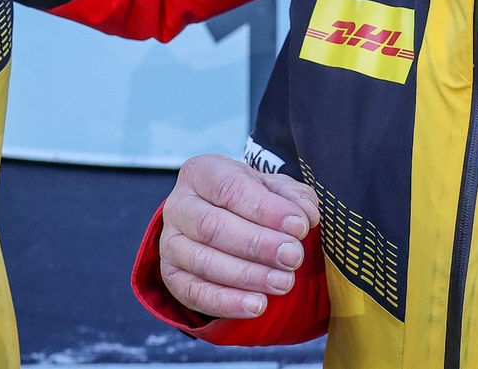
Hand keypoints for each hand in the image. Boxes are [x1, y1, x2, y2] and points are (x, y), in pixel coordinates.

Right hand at [158, 152, 318, 319]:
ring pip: (203, 262)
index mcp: (201, 172)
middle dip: (257, 245)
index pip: (229, 188)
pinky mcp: (171, 275)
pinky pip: (195, 293)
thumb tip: (306, 215)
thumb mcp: (271, 187)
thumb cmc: (247, 199)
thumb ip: (292, 196)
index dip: (265, 209)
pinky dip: (227, 302)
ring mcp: (171, 242)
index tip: (299, 226)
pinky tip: (257, 304)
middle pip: (212, 226)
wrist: (219, 218)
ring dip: (247, 276)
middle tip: (293, 257)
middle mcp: (179, 204)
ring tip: (283, 282)